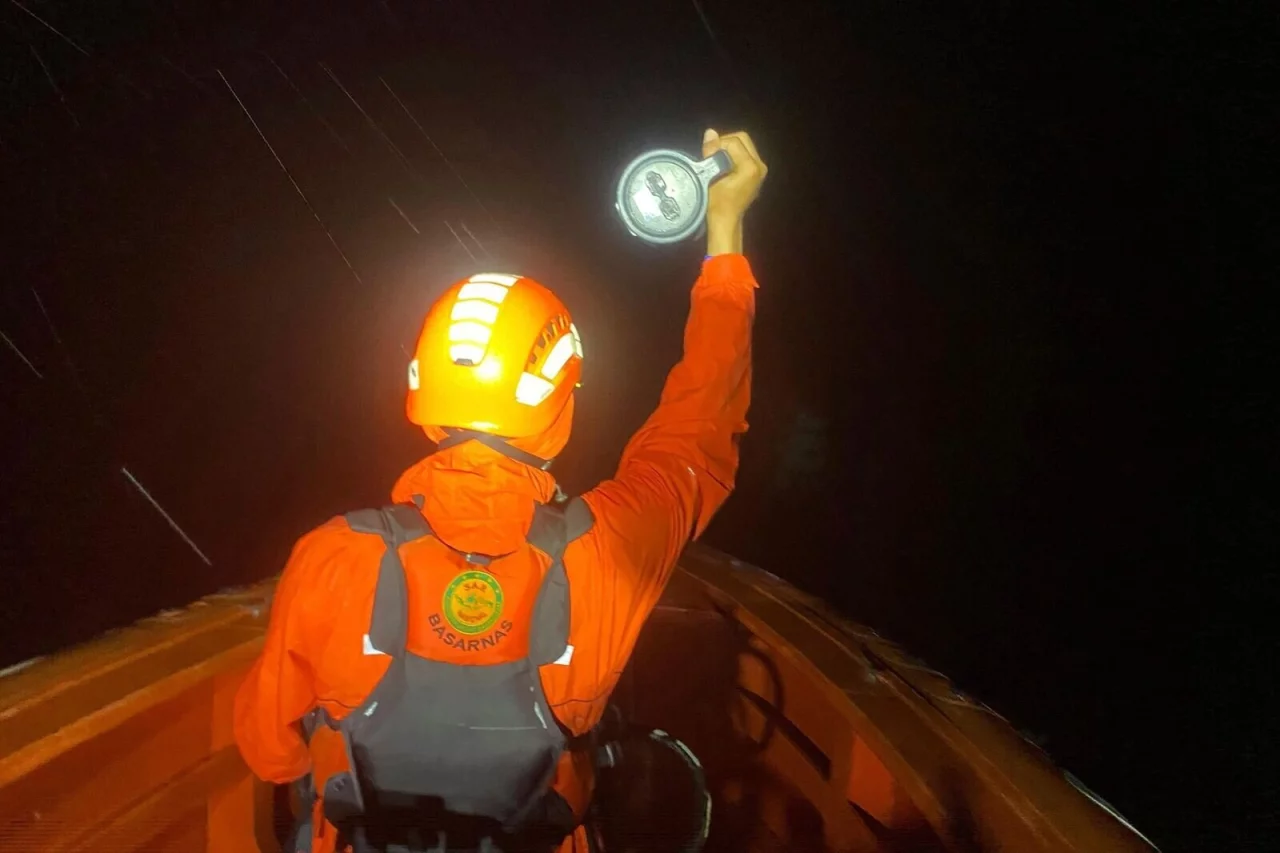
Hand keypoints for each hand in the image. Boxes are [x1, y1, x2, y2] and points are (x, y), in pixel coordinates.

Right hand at [703, 129, 767, 255]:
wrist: (726, 223)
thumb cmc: (717, 204)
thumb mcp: (710, 178)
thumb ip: (712, 153)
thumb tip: (710, 132)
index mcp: (751, 167)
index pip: (733, 141)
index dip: (717, 145)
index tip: (706, 155)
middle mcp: (760, 165)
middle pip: (742, 139)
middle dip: (725, 143)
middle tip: (712, 154)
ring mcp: (760, 169)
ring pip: (744, 145)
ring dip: (728, 148)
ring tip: (716, 159)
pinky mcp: (757, 172)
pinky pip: (745, 153)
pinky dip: (733, 154)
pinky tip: (723, 164)